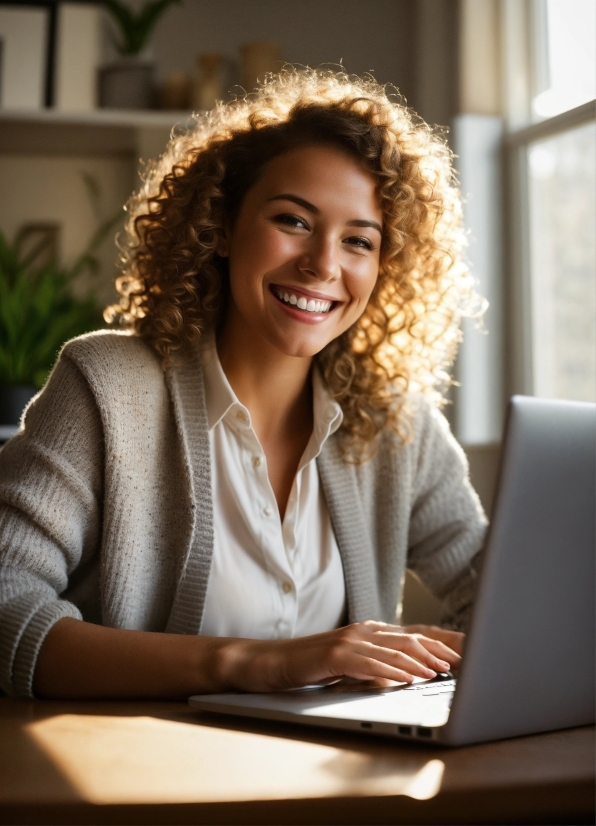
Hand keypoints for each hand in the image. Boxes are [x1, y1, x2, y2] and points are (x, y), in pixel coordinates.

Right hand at [214, 621, 461, 692]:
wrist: (273, 661)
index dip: (442, 641)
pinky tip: (409, 678)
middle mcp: (364, 630)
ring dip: (422, 661)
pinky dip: (394, 671)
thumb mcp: (352, 666)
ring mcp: (350, 639)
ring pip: (395, 648)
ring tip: (443, 671)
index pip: (414, 634)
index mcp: (371, 631)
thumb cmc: (313, 666)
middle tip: (465, 661)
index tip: (467, 651)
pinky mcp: (336, 653)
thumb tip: (407, 678)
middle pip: (412, 637)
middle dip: (441, 649)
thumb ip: (378, 667)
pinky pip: (372, 663)